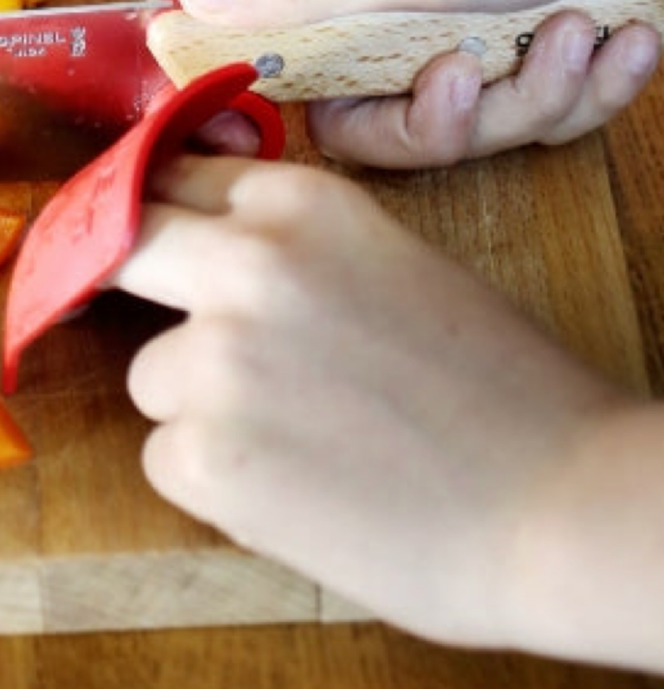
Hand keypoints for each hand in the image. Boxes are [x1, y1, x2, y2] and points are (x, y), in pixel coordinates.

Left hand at [111, 153, 647, 656]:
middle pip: (125, 246)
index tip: (155, 242)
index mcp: (301, 203)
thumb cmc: (498, 390)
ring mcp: (214, 358)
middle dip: (132, 281)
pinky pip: (167, 457)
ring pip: (151, 373)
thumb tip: (204, 245)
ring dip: (198, 407)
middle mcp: (245, 262)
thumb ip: (292, 245)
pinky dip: (214, 479)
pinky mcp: (201, 455)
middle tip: (181, 329)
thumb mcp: (388, 264)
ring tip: (298, 441)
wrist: (564, 509)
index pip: (175, 179)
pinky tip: (294, 492)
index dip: (163, 216)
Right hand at [174, 0, 663, 164]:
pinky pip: (510, 116)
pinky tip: (608, 39)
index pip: (217, 27)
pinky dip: (574, 89)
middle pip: (348, 115)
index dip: (225, 87)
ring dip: (527, 97)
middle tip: (479, 68)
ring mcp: (428, 26)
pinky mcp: (492, 48)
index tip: (258, 127)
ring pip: (440, 124)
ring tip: (575, 31)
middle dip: (435, 118)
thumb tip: (185, 1)